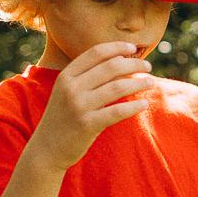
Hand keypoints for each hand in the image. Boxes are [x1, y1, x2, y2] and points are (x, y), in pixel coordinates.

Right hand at [27, 42, 153, 167]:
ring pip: (117, 87)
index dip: (117, 47)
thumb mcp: (68, 92)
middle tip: (147, 66)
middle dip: (133, 63)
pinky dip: (134, 106)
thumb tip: (122, 64)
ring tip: (150, 82)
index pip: (96, 52)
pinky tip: (144, 104)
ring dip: (138, 82)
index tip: (134, 48)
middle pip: (111, 66)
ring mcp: (79, 106)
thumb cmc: (64, 118)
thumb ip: (88, 78)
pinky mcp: (87, 124)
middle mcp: (71, 87)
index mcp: (66, 75)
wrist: (47, 148)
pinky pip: (117, 111)